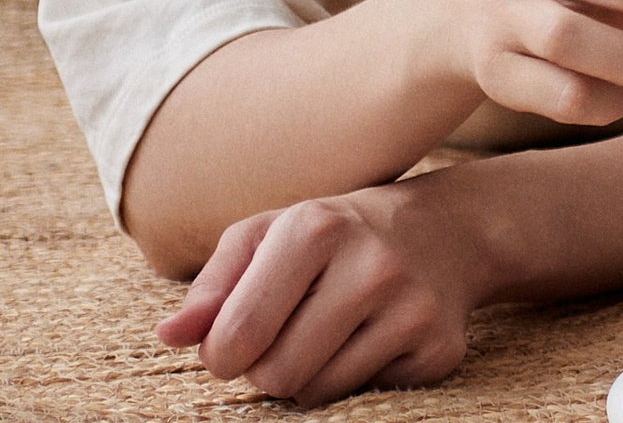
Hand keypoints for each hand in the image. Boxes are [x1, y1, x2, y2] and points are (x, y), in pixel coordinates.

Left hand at [156, 175, 480, 406]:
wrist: (449, 228)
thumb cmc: (338, 235)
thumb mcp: (274, 232)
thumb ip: (214, 282)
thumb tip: (170, 334)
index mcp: (316, 227)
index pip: (235, 337)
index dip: (224, 350)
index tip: (243, 331)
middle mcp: (371, 263)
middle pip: (274, 375)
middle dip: (270, 365)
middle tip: (295, 328)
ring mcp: (411, 307)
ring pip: (315, 395)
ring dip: (311, 376)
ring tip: (335, 332)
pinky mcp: (438, 347)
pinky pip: (363, 399)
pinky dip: (356, 379)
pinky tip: (375, 338)